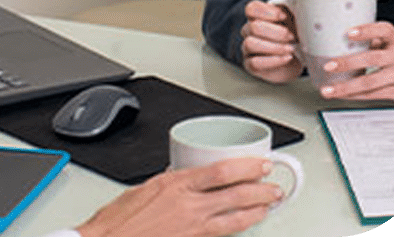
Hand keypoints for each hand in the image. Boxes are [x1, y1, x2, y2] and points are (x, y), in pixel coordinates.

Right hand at [77, 157, 280, 236]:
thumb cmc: (119, 220)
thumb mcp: (145, 187)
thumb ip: (170, 182)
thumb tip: (184, 178)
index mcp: (176, 185)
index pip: (220, 172)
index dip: (246, 167)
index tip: (260, 164)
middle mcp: (188, 206)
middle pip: (234, 194)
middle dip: (259, 189)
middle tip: (274, 185)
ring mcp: (192, 228)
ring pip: (233, 218)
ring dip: (256, 210)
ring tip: (269, 205)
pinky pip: (221, 234)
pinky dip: (237, 228)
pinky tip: (246, 225)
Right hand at [239, 0, 303, 83]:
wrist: (298, 56)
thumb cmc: (294, 31)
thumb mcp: (296, 10)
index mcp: (259, 15)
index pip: (252, 8)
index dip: (268, 12)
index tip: (285, 16)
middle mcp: (250, 30)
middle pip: (254, 27)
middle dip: (277, 32)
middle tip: (293, 36)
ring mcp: (249, 48)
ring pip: (251, 43)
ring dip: (275, 47)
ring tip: (290, 49)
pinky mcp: (252, 65)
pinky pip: (255, 63)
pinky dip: (273, 61)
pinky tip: (286, 58)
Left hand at [318, 21, 393, 105]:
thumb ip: (374, 41)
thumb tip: (342, 40)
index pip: (383, 30)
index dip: (366, 30)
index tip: (349, 32)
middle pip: (372, 59)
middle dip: (347, 63)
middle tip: (328, 66)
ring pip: (370, 81)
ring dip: (347, 87)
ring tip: (329, 89)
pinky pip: (374, 94)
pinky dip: (356, 96)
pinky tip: (343, 95)